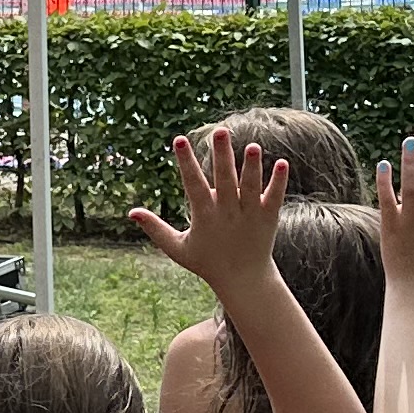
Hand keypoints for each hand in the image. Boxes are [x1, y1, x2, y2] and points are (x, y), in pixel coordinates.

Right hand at [126, 126, 289, 287]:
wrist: (243, 281)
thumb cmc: (207, 263)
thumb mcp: (177, 248)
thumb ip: (155, 228)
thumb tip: (131, 212)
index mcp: (204, 216)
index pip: (193, 184)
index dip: (185, 161)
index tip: (179, 139)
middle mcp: (227, 213)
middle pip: (224, 179)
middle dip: (222, 155)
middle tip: (220, 131)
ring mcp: (249, 215)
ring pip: (250, 186)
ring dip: (252, 166)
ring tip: (253, 145)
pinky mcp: (268, 219)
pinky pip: (273, 197)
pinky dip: (278, 182)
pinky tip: (282, 163)